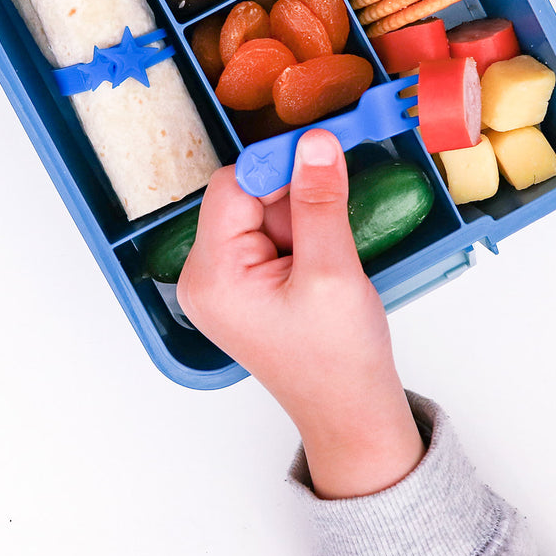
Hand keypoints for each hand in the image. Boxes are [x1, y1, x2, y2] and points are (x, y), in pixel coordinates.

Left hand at [178, 129, 424, 497]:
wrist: (349, 413)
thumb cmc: (338, 360)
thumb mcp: (332, 273)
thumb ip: (321, 202)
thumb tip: (315, 142)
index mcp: (212, 274)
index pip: (232, 186)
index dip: (278, 164)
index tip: (322, 150)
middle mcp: (206, 274)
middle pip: (245, 196)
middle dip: (294, 198)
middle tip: (333, 223)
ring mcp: (224, 280)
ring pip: (262, 211)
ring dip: (302, 218)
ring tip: (329, 259)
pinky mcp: (246, 283)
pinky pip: (269, 233)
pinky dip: (301, 233)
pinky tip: (323, 264)